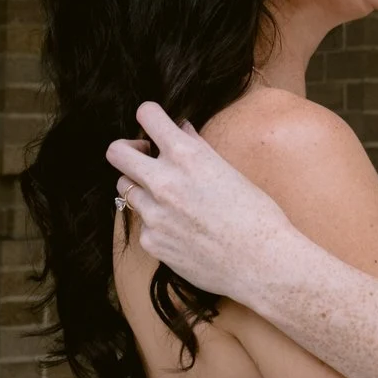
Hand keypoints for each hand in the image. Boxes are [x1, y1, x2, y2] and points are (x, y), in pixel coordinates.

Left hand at [106, 101, 294, 300]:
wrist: (261, 262)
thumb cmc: (256, 214)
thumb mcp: (229, 171)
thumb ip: (197, 149)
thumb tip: (180, 131)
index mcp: (187, 156)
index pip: (147, 115)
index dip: (149, 116)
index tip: (153, 124)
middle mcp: (163, 181)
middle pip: (116, 152)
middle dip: (127, 150)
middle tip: (143, 157)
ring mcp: (153, 214)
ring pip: (125, 188)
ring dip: (142, 187)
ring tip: (169, 197)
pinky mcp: (151, 241)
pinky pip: (143, 223)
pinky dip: (157, 222)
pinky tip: (183, 230)